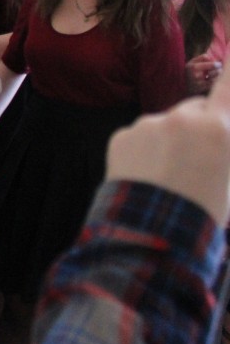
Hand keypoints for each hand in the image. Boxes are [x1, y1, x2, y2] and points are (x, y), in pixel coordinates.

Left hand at [107, 52, 229, 225]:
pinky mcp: (123, 134)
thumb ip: (223, 143)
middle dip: (198, 126)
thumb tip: (214, 135)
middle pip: (196, 109)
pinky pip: (139, 137)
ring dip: (169, 141)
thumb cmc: (204, 212)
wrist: (152, 234)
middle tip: (197, 162)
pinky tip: (147, 177)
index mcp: (220, 128)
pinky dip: (144, 151)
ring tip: (168, 178)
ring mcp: (150, 124)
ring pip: (166, 125)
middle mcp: (184, 117)